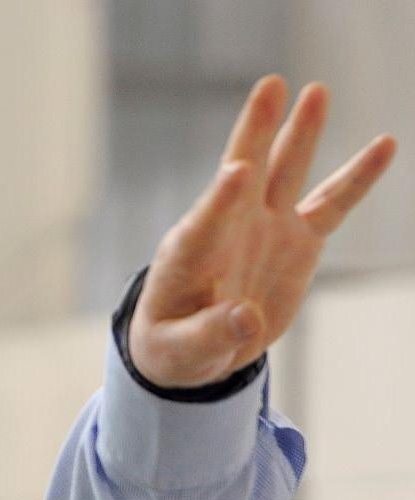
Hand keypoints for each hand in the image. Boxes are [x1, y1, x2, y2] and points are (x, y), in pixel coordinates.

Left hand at [128, 75, 397, 388]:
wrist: (195, 349)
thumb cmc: (175, 347)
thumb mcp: (180, 353)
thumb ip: (208, 336)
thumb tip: (246, 320)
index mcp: (188, 255)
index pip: (205, 220)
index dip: (221, 197)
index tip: (237, 170)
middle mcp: (228, 229)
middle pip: (242, 174)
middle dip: (256, 132)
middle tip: (270, 86)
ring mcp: (265, 229)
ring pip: (285, 175)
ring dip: (301, 134)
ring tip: (315, 92)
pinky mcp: (297, 241)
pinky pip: (331, 206)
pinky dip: (357, 178)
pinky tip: (384, 145)